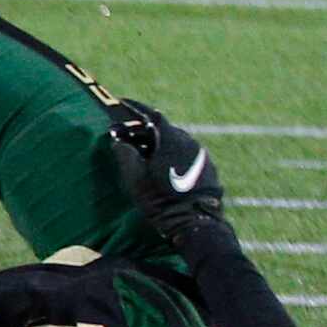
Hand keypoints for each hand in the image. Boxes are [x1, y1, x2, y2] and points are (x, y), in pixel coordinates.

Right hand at [109, 98, 226, 242]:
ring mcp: (201, 155)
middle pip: (163, 128)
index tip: (122, 102)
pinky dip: (170, 154)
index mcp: (171, 138)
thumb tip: (118, 139)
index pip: (151, 114)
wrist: (195, 224)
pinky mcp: (207, 169)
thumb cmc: (160, 199)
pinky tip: (162, 167)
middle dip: (144, 129)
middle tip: (127, 135)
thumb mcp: (134, 177)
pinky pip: (184, 154)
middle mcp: (189, 141)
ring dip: (158, 143)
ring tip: (144, 153)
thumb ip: (124, 153)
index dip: (135, 107)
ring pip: (175, 141)